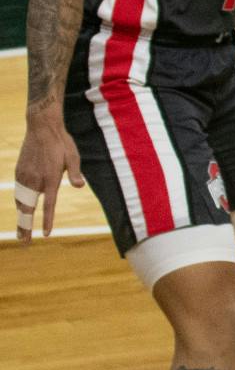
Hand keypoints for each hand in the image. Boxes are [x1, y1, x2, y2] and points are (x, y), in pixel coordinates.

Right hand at [13, 117, 83, 240]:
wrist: (41, 127)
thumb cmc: (61, 142)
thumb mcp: (74, 156)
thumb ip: (76, 173)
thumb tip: (80, 186)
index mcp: (51, 178)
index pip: (48, 205)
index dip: (47, 221)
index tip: (46, 234)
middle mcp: (35, 180)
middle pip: (29, 209)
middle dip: (26, 227)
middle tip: (25, 242)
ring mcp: (25, 176)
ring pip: (21, 202)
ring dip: (21, 217)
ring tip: (21, 231)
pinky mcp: (19, 172)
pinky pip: (18, 192)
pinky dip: (19, 202)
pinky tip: (21, 209)